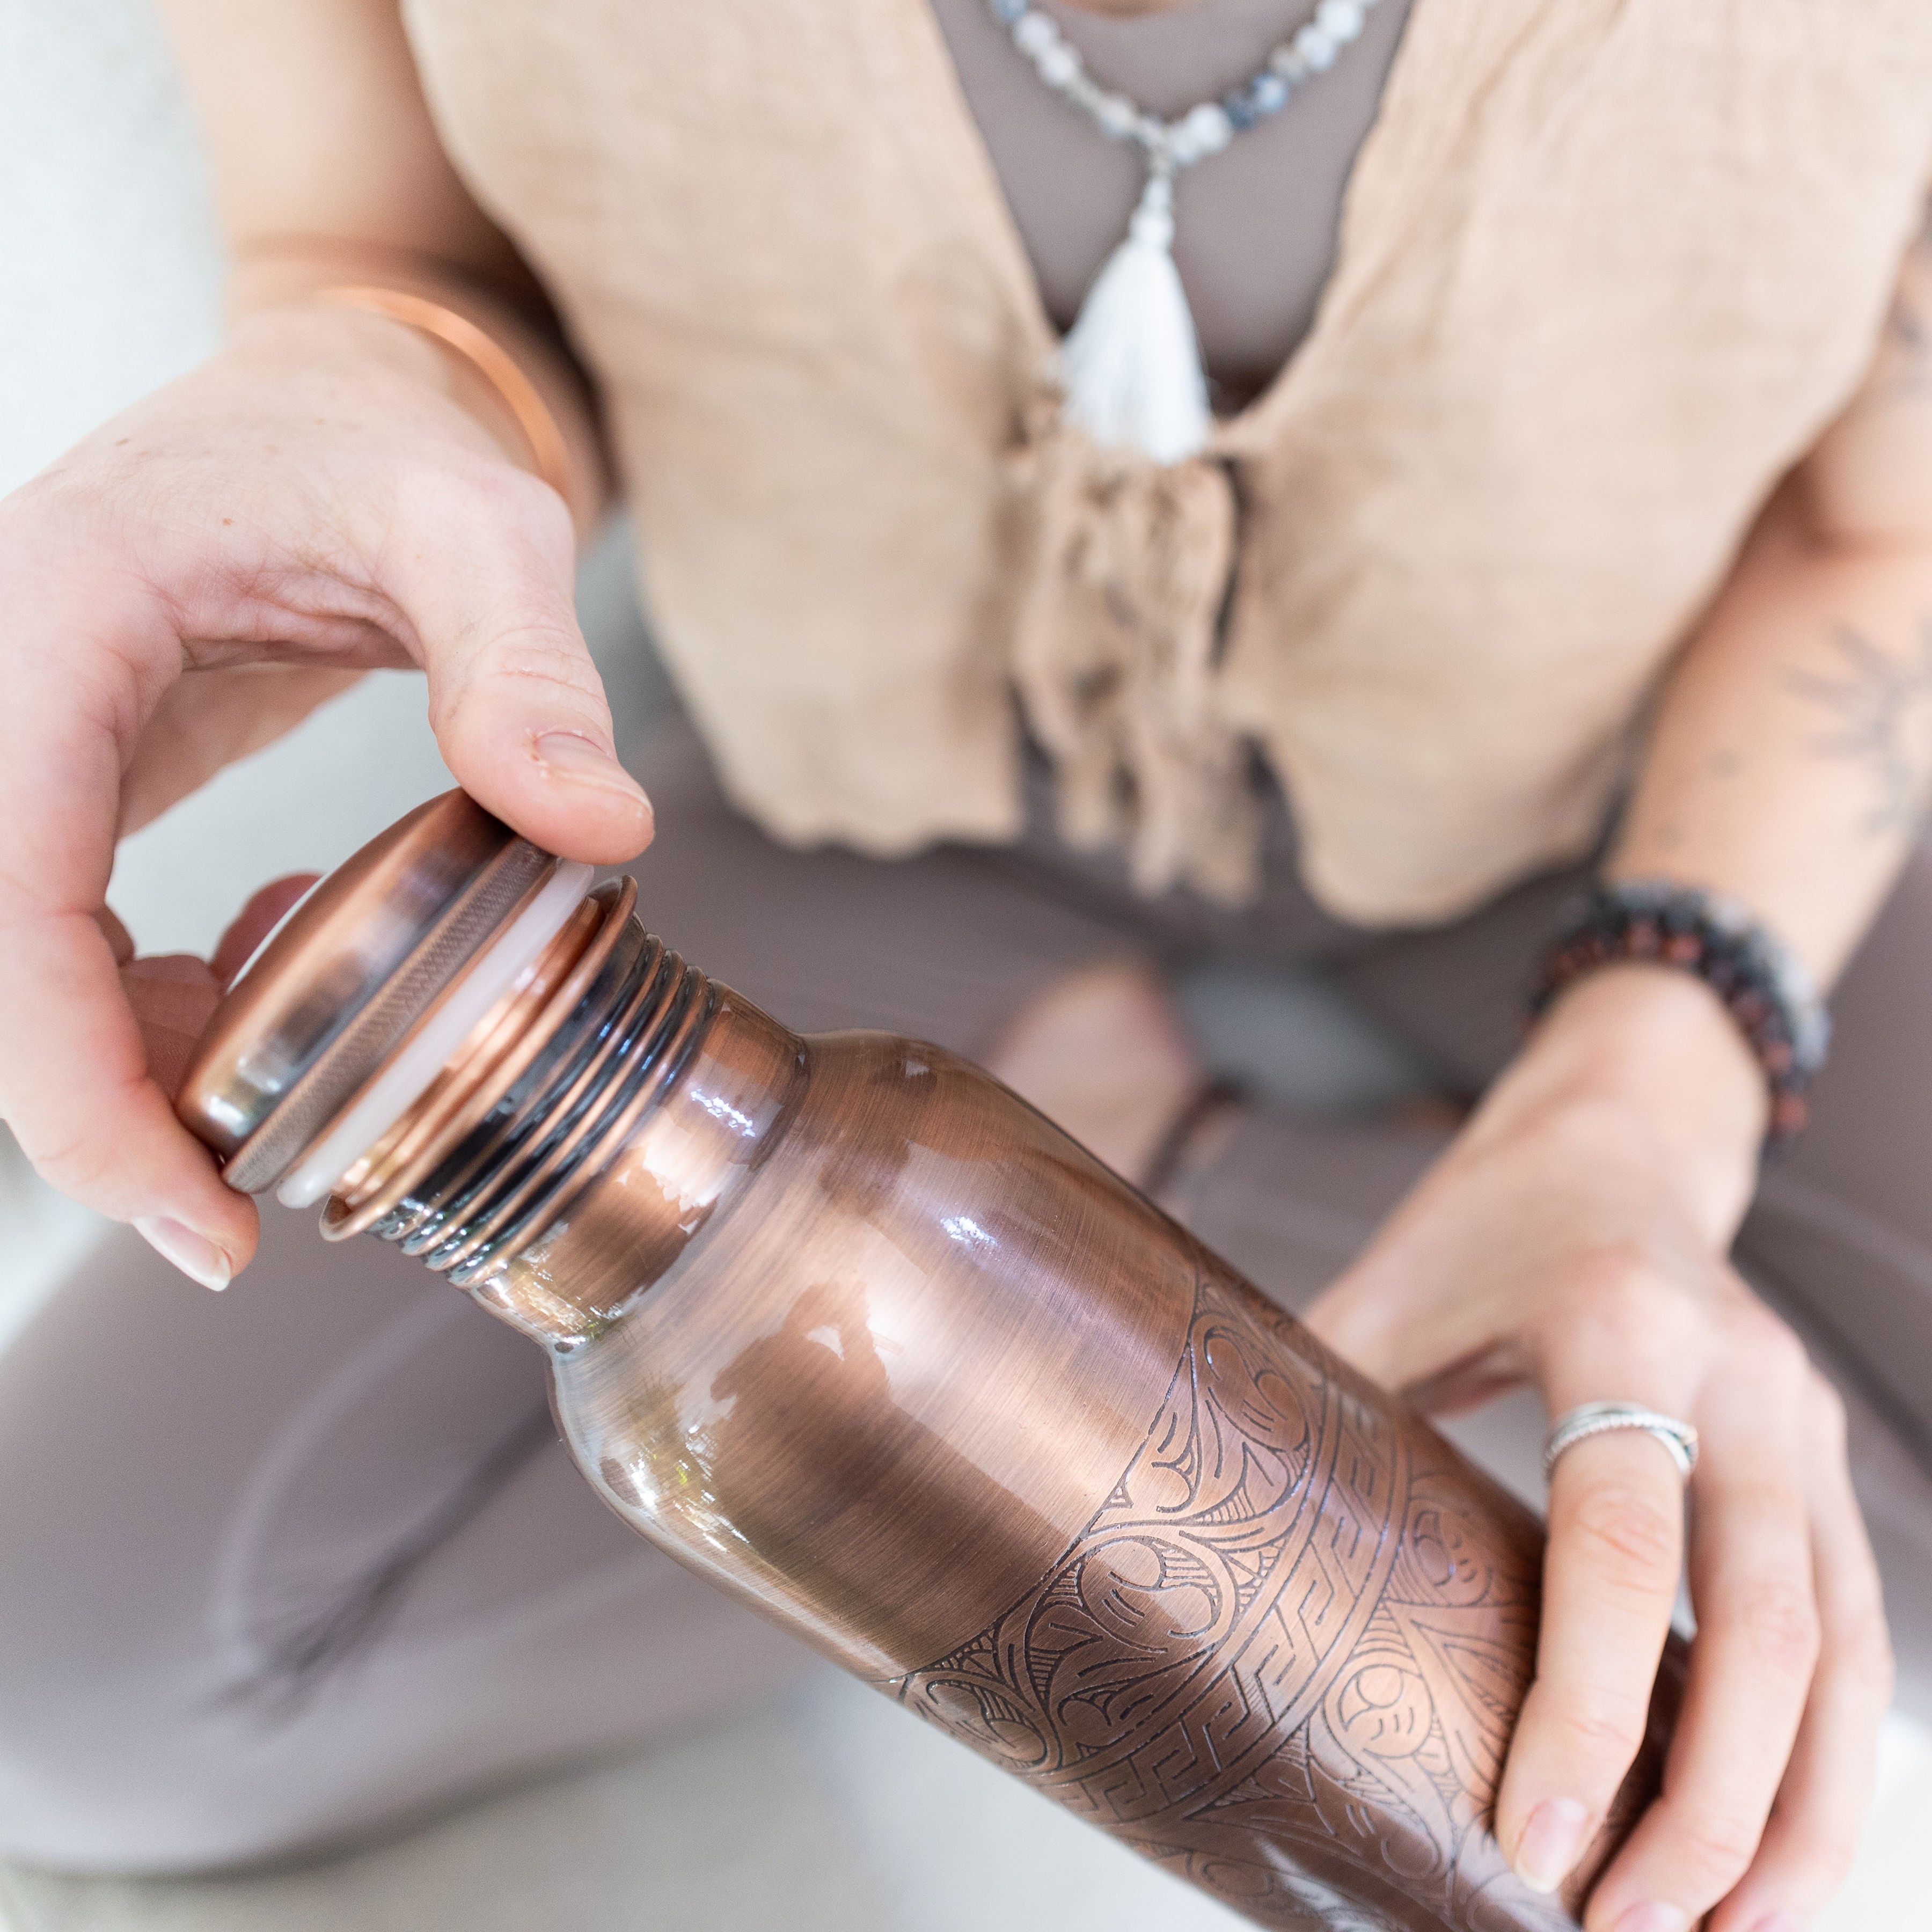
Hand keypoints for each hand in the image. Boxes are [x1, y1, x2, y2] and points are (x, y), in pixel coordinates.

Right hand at [0, 303, 650, 1286]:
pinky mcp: (64, 773)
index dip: (73, 1083)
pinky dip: (147, 1004)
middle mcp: (1, 690)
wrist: (336, 398)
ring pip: (14, 962)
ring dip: (126, 1063)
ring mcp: (22, 739)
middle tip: (233, 1225)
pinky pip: (54, 931)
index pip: (4, 891)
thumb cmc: (388, 441)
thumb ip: (528, 668)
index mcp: (46, 622)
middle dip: (92, 1110)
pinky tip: (268, 971)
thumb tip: (599, 828)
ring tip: (284, 1072)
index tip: (192, 1221)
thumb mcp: (477, 527)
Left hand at [1304, 965, 1892, 1931]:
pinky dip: (1834, 1752)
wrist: (1618, 1139)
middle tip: (1623, 1930)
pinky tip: (1785, 1846)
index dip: (1585, 1702)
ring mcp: (1806, 1421)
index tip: (1531, 1839)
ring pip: (1845, 1651)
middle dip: (1709, 1804)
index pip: (1616, 1541)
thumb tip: (1202, 1534)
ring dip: (1801, 1813)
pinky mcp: (1830, 1461)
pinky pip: (1860, 1630)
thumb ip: (1318, 1402)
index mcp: (1613, 1322)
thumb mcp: (1388, 1286)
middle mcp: (1738, 1376)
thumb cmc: (1484, 1220)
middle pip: (1763, 1625)